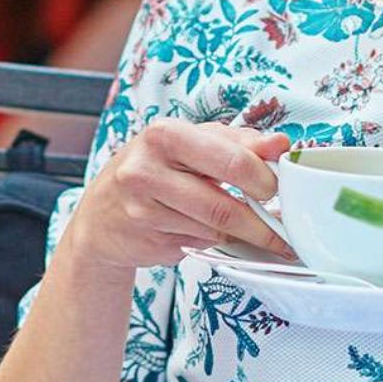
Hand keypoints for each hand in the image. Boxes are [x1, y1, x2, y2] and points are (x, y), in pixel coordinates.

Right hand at [67, 119, 292, 272]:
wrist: (101, 215)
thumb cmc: (154, 170)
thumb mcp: (191, 143)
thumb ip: (237, 142)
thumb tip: (280, 144)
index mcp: (164, 135)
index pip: (233, 159)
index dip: (266, 177)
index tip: (281, 187)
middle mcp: (146, 171)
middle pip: (224, 205)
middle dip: (262, 221)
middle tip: (281, 225)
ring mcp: (143, 211)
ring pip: (214, 231)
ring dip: (247, 238)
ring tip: (265, 237)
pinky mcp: (147, 243)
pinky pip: (200, 246)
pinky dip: (221, 245)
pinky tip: (227, 240)